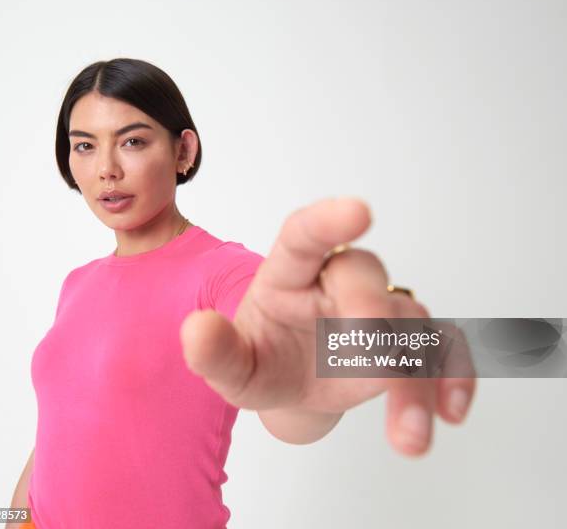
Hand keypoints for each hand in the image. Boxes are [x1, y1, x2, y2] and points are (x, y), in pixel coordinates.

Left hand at [180, 197, 475, 455]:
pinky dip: (452, 378)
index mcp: (290, 273)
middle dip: (370, 307)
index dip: (329, 220)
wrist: (295, 382)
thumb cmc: (263, 360)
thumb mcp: (235, 367)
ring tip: (407, 436)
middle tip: (369, 346)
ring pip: (409, 321)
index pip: (305, 235)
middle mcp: (338, 281)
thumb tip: (195, 332)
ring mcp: (378, 309)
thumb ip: (215, 351)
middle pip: (363, 272)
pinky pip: (442, 349)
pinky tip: (449, 413)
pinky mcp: (407, 341)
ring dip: (415, 376)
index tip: (359, 211)